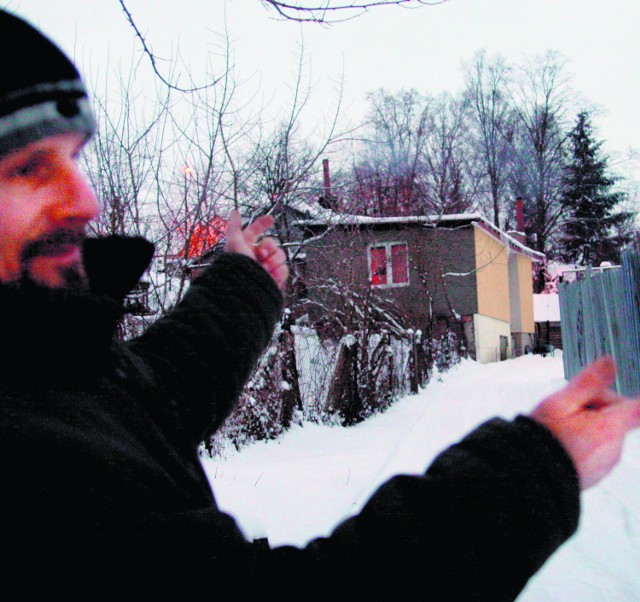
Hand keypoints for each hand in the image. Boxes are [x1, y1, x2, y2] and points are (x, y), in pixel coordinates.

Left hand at [224, 210, 288, 289]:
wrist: (246, 292)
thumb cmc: (237, 267)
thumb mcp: (234, 243)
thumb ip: (235, 227)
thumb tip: (234, 212)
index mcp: (245, 247)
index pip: (255, 231)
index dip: (262, 224)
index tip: (271, 220)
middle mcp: (256, 257)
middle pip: (272, 243)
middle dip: (268, 247)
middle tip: (261, 255)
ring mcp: (266, 268)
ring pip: (280, 255)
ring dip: (273, 261)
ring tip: (265, 269)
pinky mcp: (275, 279)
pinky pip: (284, 269)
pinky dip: (279, 272)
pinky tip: (271, 276)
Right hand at [530, 357, 639, 488]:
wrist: (530, 476)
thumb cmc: (543, 440)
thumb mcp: (561, 402)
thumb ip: (588, 382)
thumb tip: (608, 363)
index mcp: (608, 428)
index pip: (636, 407)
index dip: (625, 398)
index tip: (607, 396)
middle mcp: (613, 448)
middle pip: (615, 418)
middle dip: (595, 409)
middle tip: (567, 410)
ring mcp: (605, 464)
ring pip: (604, 435)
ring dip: (587, 427)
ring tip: (559, 429)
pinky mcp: (595, 474)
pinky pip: (596, 452)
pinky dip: (583, 445)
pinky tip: (561, 444)